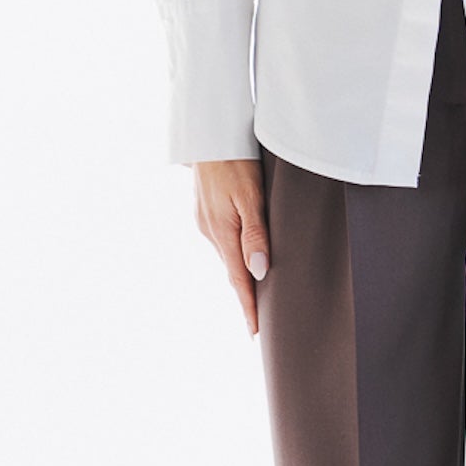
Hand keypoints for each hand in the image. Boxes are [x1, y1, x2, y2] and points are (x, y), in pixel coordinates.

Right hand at [192, 158, 269, 337]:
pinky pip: (222, 239)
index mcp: (223, 232)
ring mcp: (205, 220)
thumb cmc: (235, 160)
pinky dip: (233, 251)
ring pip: (227, 253)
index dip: (248, 306)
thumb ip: (256, 233)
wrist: (209, 132)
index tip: (255, 332)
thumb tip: (260, 272)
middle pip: (232, 270)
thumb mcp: (251, 195)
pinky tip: (242, 253)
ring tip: (257, 291)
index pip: (238, 279)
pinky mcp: (205, 210)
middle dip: (246, 293)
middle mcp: (210, 231)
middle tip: (260, 319)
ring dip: (240, 271)